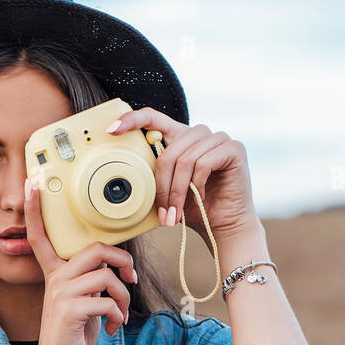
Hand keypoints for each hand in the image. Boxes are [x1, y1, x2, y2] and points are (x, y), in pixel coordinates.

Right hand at [23, 176, 136, 344]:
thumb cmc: (74, 337)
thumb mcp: (84, 303)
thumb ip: (93, 281)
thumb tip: (116, 270)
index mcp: (54, 276)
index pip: (41, 238)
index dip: (37, 211)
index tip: (33, 184)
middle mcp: (55, 281)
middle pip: (94, 250)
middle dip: (121, 260)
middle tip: (131, 277)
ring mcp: (61, 295)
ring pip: (107, 276)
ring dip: (123, 296)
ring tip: (119, 314)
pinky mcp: (70, 311)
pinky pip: (107, 300)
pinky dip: (117, 314)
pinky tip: (112, 327)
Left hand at [107, 108, 259, 240]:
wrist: (224, 226)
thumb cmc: (194, 209)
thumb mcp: (166, 191)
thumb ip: (153, 176)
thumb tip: (126, 174)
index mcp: (179, 138)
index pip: (154, 118)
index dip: (132, 119)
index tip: (111, 129)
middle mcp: (198, 134)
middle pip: (169, 151)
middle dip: (162, 186)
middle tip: (162, 213)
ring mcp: (218, 139)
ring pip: (185, 159)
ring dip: (178, 191)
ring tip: (176, 213)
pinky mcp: (233, 149)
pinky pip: (204, 162)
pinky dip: (197, 185)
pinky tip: (200, 198)